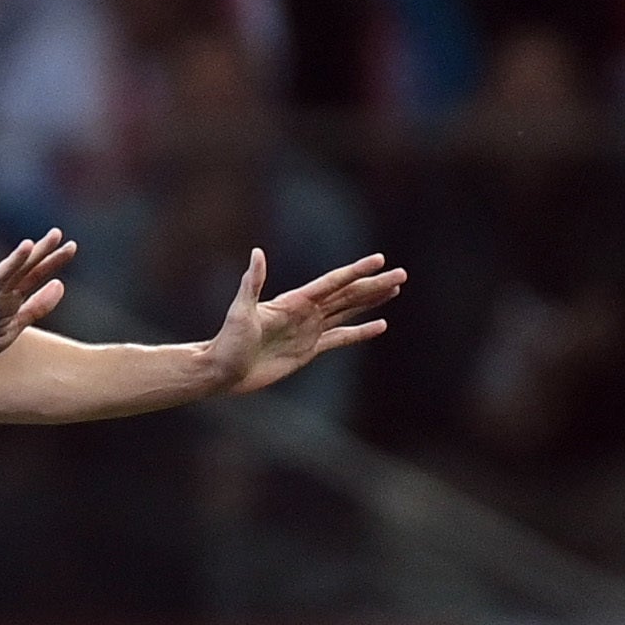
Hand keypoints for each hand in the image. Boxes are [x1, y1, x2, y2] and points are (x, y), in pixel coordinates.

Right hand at [0, 229, 73, 354]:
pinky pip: (0, 277)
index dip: (52, 260)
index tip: (71, 245)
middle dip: (45, 250)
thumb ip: (37, 306)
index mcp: (8, 296)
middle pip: (26, 268)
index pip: (33, 275)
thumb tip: (60, 283)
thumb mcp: (13, 326)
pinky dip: (15, 261)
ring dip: (33, 252)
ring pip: (16, 269)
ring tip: (53, 237)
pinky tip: (27, 246)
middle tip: (60, 232)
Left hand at [206, 247, 404, 395]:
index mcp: (293, 301)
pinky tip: (380, 325)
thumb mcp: (239, 312)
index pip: (332, 282)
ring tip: (395, 289)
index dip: (356, 271)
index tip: (380, 260)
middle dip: (375, 284)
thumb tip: (257, 252)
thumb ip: (251, 283)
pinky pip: (340, 338)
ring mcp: (308, 331)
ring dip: (371, 301)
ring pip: (348, 312)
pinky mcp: (308, 350)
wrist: (220, 372)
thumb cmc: (227, 342)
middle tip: (403, 274)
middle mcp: (305, 313)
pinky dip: (361, 332)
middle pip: (347, 295)